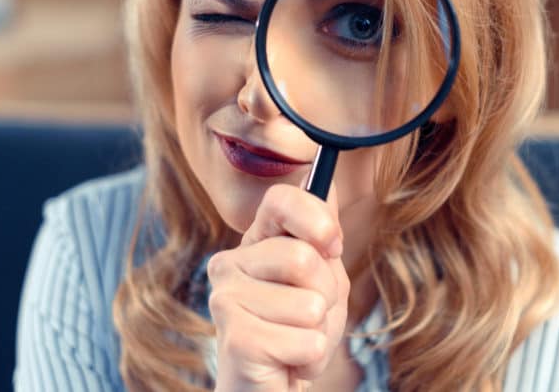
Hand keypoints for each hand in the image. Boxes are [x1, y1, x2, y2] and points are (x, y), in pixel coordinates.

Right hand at [208, 181, 348, 391]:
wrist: (271, 390)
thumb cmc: (297, 333)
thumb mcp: (322, 280)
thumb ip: (322, 238)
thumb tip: (328, 187)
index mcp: (254, 242)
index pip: (280, 200)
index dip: (316, 218)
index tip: (333, 246)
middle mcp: (230, 264)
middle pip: (303, 257)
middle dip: (327, 295)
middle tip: (310, 316)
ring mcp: (226, 300)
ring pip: (310, 304)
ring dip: (320, 331)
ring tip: (297, 341)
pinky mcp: (235, 340)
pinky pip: (306, 341)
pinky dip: (311, 358)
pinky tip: (290, 363)